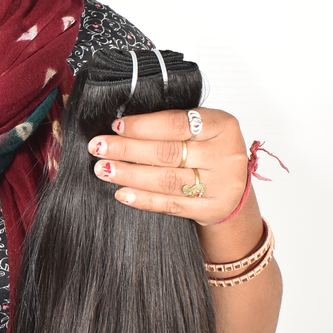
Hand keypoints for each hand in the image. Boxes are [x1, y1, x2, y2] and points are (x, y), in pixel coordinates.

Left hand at [86, 107, 248, 225]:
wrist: (233, 186)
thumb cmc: (209, 150)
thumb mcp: (200, 129)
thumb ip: (170, 125)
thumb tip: (122, 126)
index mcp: (222, 125)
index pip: (177, 123)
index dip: (143, 126)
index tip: (116, 126)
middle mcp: (225, 155)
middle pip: (168, 152)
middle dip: (127, 149)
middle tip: (98, 148)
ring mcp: (221, 185)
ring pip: (167, 180)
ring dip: (130, 174)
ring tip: (104, 169)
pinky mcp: (211, 209)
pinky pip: (171, 205)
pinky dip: (143, 199)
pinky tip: (122, 193)